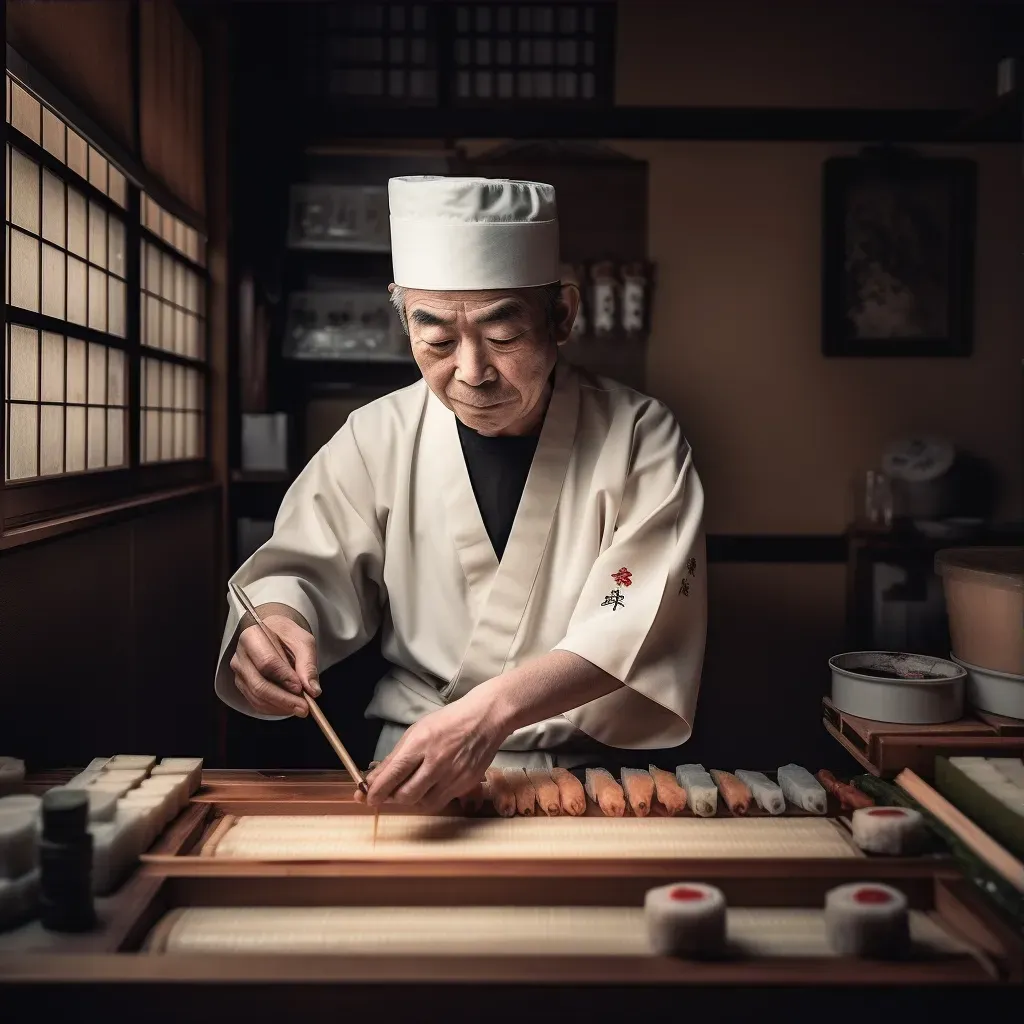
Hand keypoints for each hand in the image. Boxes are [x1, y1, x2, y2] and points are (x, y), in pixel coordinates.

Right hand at [230, 613, 319, 717]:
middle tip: (304, 707)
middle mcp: (240, 656)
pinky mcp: (242, 686)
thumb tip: (313, 690)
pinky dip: (275, 708)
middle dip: (283, 699)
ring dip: (280, 707)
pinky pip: (256, 703)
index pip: (267, 661)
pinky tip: (290, 707)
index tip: (300, 687)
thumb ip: (308, 664)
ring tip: (301, 708)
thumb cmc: (288, 636)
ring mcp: (239, 673)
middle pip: (259, 684)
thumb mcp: (303, 642)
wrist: (274, 633)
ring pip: (257, 697)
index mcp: (252, 636)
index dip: (284, 677)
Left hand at [359, 691, 506, 812]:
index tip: (366, 798)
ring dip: (410, 800)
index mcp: (421, 743)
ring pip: (423, 803)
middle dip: (391, 798)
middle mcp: (437, 761)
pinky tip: (427, 788)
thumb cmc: (448, 722)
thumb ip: (395, 758)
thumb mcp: (417, 731)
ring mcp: (454, 775)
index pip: (393, 774)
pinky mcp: (466, 784)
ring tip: (407, 788)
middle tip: (385, 795)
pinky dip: (428, 798)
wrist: (485, 718)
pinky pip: (441, 801)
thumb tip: (373, 779)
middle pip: (406, 794)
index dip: (377, 790)